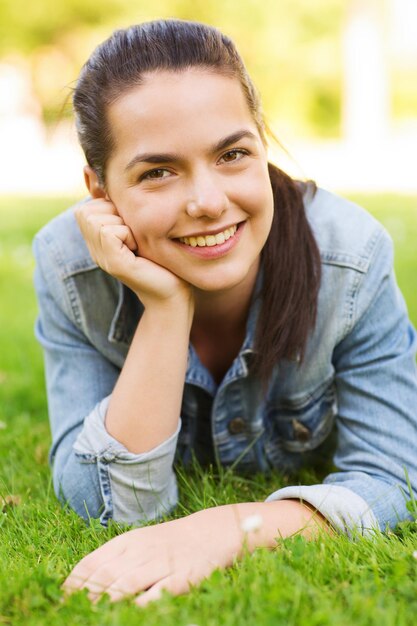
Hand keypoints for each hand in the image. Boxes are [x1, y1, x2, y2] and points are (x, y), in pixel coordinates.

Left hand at [63, 505, 244, 605]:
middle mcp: (141, 551)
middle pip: (105, 574)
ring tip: (91, 615)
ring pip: (126, 583)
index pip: (92, 562)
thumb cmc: (167, 542)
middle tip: (70, 612)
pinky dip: (140, 604)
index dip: (73, 583)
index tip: (59, 600)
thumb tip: (80, 582)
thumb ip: (113, 558)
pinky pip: (157, 593)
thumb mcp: (138, 542)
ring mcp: (161, 564)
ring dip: (106, 601)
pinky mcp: (181, 578)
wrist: (209, 533)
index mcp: (127, 541)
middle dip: (84, 596)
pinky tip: (128, 614)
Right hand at [75, 198, 191, 307]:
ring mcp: (101, 257)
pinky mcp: (113, 263)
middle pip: (87, 209)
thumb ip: (123, 209)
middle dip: (113, 213)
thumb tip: (98, 175)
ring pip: (97, 218)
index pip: (87, 206)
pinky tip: (137, 249)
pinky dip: (127, 234)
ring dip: (122, 224)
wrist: (173, 294)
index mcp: (98, 241)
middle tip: (133, 235)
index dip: (110, 207)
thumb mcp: (140, 227)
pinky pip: (110, 231)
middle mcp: (94, 249)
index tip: (130, 228)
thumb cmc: (162, 260)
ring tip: (135, 242)